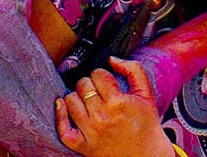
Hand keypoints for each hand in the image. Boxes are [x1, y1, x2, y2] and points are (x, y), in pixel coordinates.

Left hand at [56, 58, 172, 156]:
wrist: (146, 154)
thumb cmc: (146, 122)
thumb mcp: (146, 93)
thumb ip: (133, 69)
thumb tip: (112, 59)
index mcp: (118, 102)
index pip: (97, 74)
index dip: (102, 74)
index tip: (107, 81)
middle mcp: (101, 117)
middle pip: (83, 85)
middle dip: (90, 84)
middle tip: (99, 91)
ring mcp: (90, 132)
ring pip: (70, 101)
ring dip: (78, 97)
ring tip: (88, 101)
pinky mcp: (82, 146)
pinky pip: (62, 129)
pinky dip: (60, 115)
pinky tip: (62, 105)